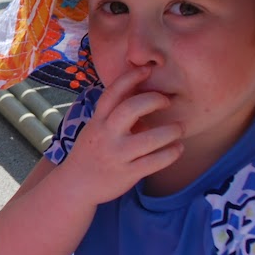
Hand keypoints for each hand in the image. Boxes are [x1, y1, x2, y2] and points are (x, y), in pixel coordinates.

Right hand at [63, 67, 183, 203]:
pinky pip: (154, 162)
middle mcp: (106, 135)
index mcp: (98, 121)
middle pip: (131, 109)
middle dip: (153, 100)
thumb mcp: (96, 128)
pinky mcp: (127, 174)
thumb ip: (114, 114)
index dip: (130, 78)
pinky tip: (178, 148)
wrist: (75, 185)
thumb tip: (141, 96)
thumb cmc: (91, 152)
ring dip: (170, 131)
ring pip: (149, 140)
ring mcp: (117, 155)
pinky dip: (170, 154)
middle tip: (167, 101)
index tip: (147, 69)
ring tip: (179, 128)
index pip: (113, 93)